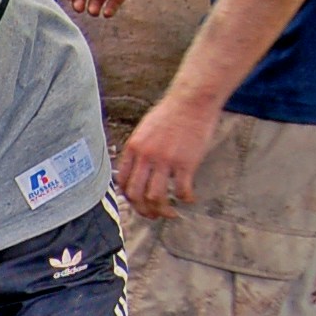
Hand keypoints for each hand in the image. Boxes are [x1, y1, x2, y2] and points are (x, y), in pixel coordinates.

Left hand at [116, 92, 221, 219]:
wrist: (192, 100)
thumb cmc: (171, 113)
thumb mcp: (145, 129)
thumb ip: (139, 150)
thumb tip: (137, 170)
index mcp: (133, 148)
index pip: (123, 182)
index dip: (129, 197)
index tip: (137, 202)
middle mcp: (146, 156)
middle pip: (136, 194)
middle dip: (143, 210)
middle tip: (152, 215)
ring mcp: (165, 160)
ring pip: (156, 197)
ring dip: (162, 211)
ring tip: (170, 213)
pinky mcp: (186, 162)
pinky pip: (181, 190)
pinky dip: (185, 199)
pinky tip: (190, 199)